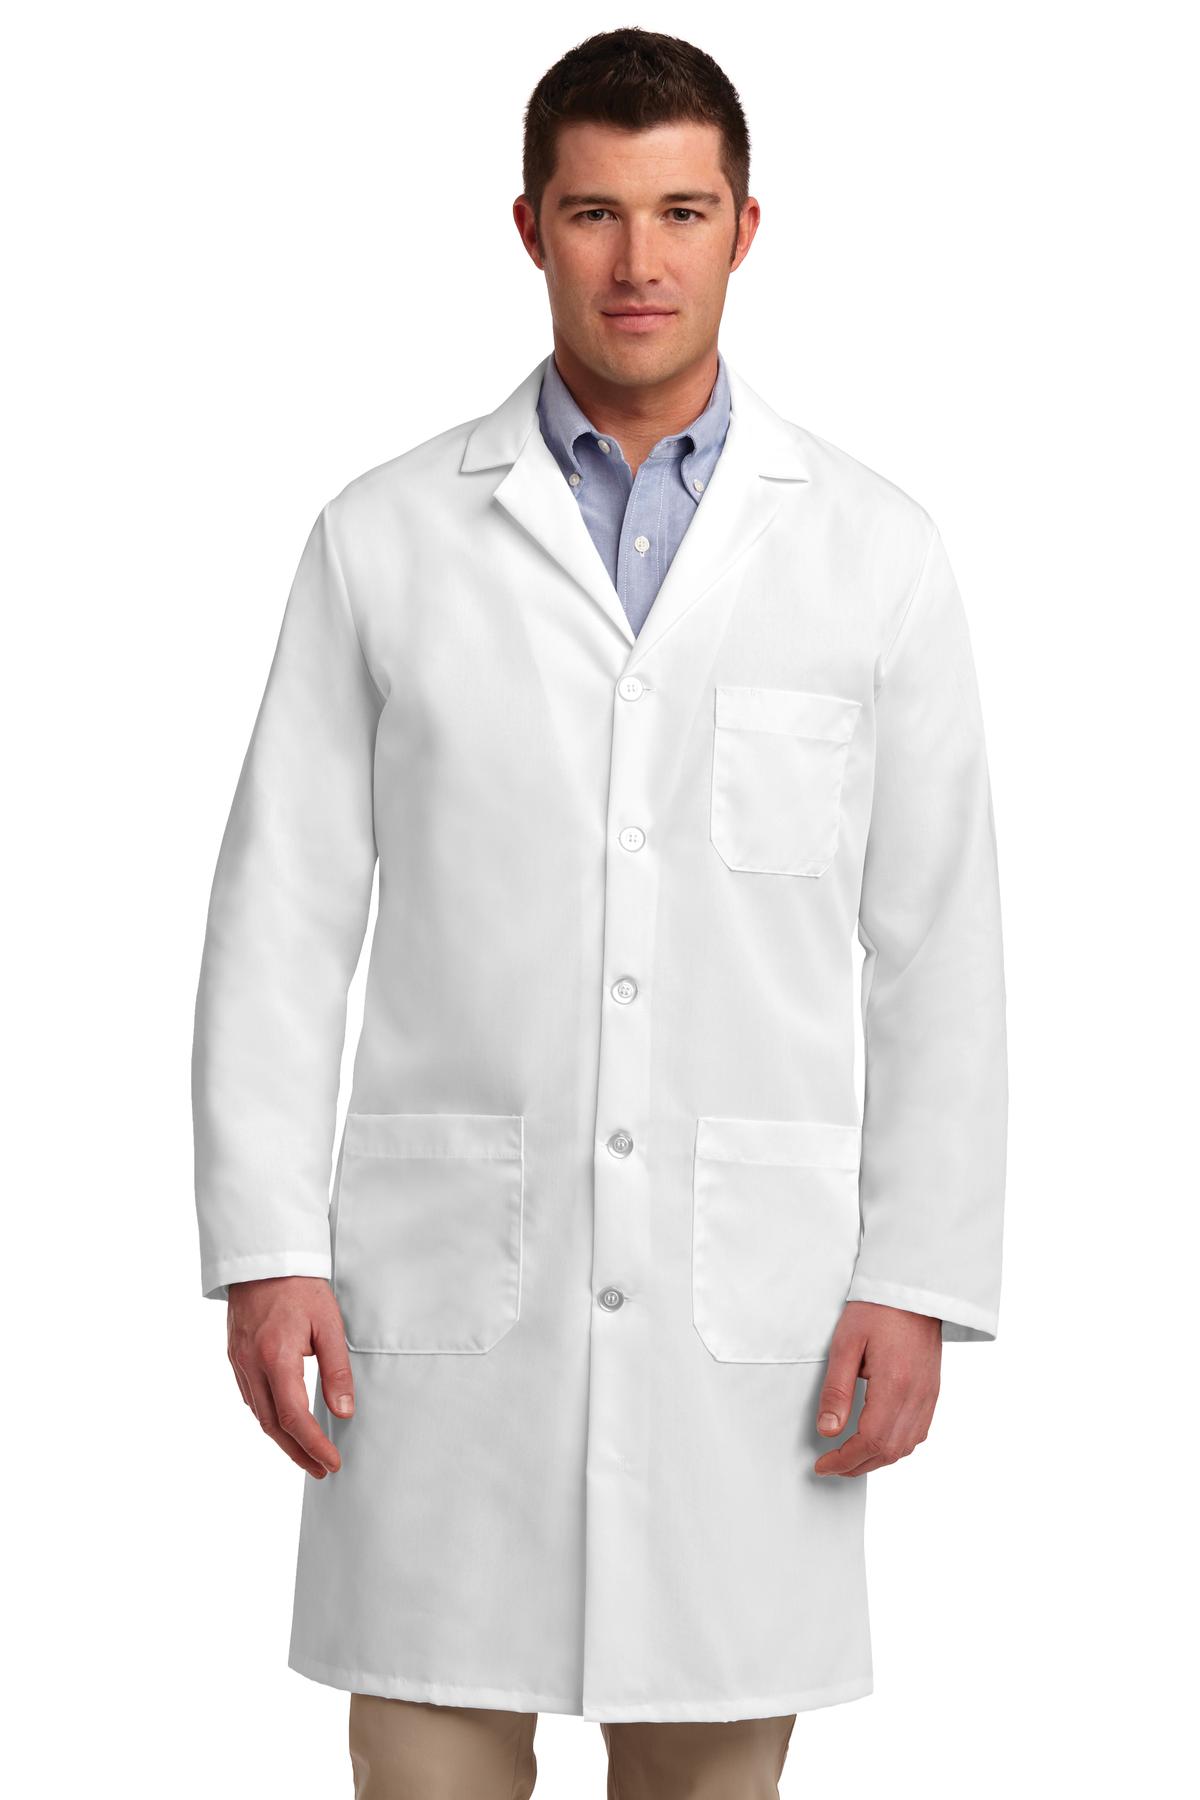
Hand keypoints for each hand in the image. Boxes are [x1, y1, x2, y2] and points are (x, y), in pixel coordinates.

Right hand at [226, 1276, 354, 1477]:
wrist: (265, 1259)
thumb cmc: (301, 1287)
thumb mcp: (329, 1324)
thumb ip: (336, 1370)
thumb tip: (343, 1411)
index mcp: (276, 1356)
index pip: (293, 1416)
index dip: (313, 1445)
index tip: (331, 1462)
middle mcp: (251, 1364)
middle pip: (272, 1425)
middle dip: (298, 1452)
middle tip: (321, 1468)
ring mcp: (238, 1361)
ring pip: (258, 1414)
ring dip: (282, 1439)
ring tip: (307, 1453)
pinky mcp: (234, 1356)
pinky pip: (250, 1397)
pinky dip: (268, 1416)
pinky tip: (284, 1422)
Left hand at [813, 1300, 940, 1475]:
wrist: (913, 1288)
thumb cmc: (877, 1309)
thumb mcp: (845, 1344)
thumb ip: (836, 1390)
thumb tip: (827, 1430)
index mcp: (895, 1385)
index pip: (870, 1440)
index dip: (845, 1460)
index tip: (823, 1464)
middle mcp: (917, 1396)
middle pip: (889, 1450)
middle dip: (857, 1465)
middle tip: (831, 1466)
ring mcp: (929, 1395)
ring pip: (906, 1446)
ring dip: (877, 1459)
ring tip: (850, 1458)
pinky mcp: (933, 1390)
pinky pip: (918, 1432)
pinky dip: (896, 1446)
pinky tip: (878, 1441)